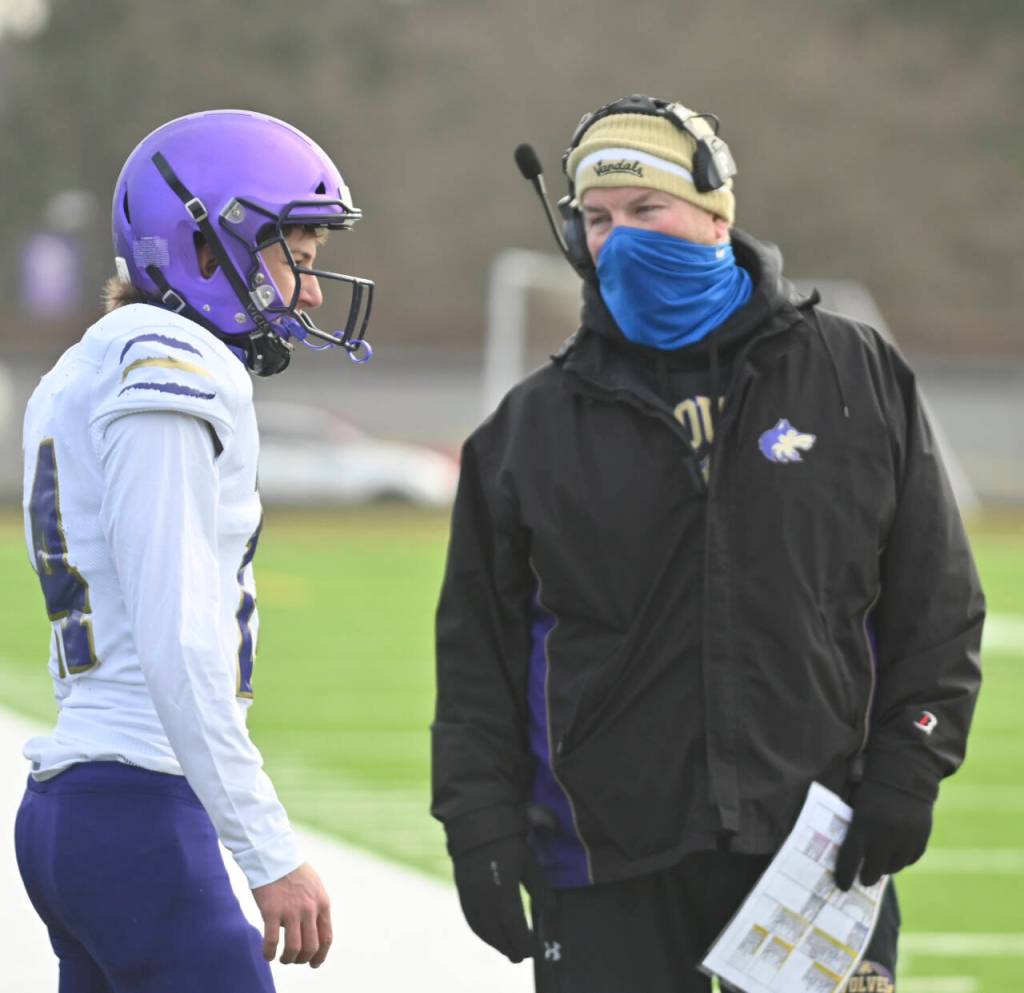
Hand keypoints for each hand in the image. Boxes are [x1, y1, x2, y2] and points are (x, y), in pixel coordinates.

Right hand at [252, 862, 331, 966]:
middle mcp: (309, 909)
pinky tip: (267, 956)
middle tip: (294, 960)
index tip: (314, 963)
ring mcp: (291, 911)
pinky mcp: (272, 911)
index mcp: (322, 903)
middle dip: (302, 959)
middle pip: (311, 947)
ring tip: (281, 958)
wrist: (274, 855)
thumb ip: (316, 907)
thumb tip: (314, 929)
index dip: (320, 955)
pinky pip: (271, 941)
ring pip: (293, 948)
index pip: (326, 937)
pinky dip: (269, 954)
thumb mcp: (315, 887)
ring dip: (288, 959)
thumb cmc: (293, 871)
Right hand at [453, 834, 552, 962]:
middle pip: (498, 932)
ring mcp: (471, 895)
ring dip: (496, 942)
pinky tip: (490, 935)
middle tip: (521, 957)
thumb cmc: (509, 841)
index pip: (514, 925)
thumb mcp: (529, 863)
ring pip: (483, 928)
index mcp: (504, 888)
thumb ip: (539, 888)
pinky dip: (481, 932)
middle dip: (510, 946)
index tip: (532, 950)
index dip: (523, 941)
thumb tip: (550, 911)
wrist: (478, 825)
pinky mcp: (462, 891)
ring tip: (508, 949)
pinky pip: (471, 919)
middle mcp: (485, 896)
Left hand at [834, 780, 933, 890]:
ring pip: (894, 866)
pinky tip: (894, 856)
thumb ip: (850, 821)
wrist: (905, 769)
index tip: (840, 885)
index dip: (844, 874)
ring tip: (878, 867)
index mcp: (864, 822)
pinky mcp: (922, 837)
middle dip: (865, 876)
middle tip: (862, 879)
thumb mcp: (854, 799)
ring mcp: (906, 837)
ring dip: (884, 868)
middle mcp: (886, 833)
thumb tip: (844, 848)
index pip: (850, 857)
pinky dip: (902, 860)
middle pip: (873, 868)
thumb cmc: (871, 781)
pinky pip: (910, 858)